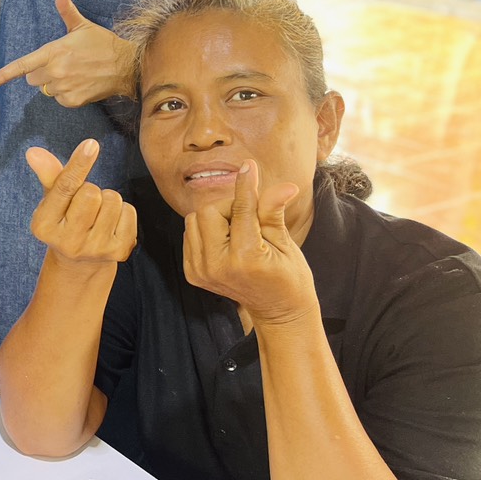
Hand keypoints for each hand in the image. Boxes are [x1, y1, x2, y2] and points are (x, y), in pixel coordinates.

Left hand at [0, 0, 133, 105]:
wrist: (127, 66)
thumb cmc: (102, 44)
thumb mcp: (82, 25)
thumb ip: (66, 9)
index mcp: (54, 52)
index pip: (23, 65)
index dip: (4, 74)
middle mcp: (56, 71)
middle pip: (32, 78)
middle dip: (42, 72)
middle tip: (62, 63)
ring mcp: (64, 87)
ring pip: (46, 89)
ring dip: (55, 83)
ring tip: (75, 73)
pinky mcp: (73, 100)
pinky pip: (59, 99)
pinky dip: (66, 94)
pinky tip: (80, 83)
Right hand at [26, 140, 136, 271]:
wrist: (80, 263)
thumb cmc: (64, 221)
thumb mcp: (52, 200)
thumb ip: (48, 175)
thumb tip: (33, 152)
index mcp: (44, 225)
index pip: (64, 188)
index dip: (78, 164)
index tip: (91, 144)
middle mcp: (67, 241)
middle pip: (92, 192)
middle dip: (90, 190)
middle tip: (83, 205)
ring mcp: (95, 249)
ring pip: (112, 200)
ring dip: (107, 200)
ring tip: (96, 215)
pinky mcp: (119, 252)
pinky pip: (129, 212)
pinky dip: (122, 212)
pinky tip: (110, 225)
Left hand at [182, 159, 316, 326]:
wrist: (278, 312)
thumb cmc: (289, 277)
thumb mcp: (286, 243)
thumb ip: (273, 212)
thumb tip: (285, 185)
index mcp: (245, 258)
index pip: (240, 210)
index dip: (246, 186)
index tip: (249, 167)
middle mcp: (217, 266)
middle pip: (208, 211)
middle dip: (229, 207)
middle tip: (251, 217)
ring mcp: (201, 272)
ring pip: (195, 220)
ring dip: (216, 218)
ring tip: (240, 232)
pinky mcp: (192, 273)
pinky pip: (191, 234)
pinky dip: (207, 230)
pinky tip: (228, 241)